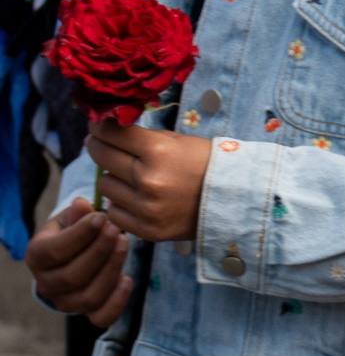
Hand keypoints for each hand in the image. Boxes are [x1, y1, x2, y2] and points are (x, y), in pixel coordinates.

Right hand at [27, 196, 130, 325]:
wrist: (76, 254)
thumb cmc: (73, 231)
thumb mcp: (72, 218)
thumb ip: (77, 214)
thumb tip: (82, 204)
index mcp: (36, 256)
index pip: (55, 251)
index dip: (80, 235)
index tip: (102, 218)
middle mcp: (46, 283)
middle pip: (73, 276)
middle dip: (99, 252)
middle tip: (117, 230)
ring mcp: (66, 301)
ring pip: (89, 296)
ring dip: (111, 270)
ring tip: (125, 244)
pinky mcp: (86, 313)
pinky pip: (102, 318)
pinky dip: (118, 301)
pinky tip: (128, 279)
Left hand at [88, 124, 212, 242]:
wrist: (237, 200)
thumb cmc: (206, 165)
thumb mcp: (178, 142)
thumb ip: (142, 138)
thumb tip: (104, 131)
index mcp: (159, 151)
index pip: (111, 133)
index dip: (99, 126)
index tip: (96, 126)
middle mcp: (149, 179)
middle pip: (101, 156)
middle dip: (98, 146)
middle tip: (101, 144)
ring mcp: (147, 207)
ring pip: (104, 185)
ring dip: (114, 178)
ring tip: (132, 177)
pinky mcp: (147, 229)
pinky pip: (113, 212)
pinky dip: (121, 204)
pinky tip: (136, 198)